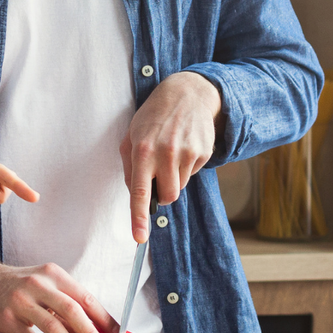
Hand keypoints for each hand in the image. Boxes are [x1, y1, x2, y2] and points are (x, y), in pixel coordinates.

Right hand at [0, 242, 112, 332]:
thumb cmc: (17, 286)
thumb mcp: (43, 284)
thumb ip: (65, 303)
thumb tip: (95, 330)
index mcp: (54, 274)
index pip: (85, 297)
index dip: (104, 318)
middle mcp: (38, 284)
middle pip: (71, 310)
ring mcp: (21, 301)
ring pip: (52, 326)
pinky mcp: (6, 318)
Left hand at [120, 71, 221, 241]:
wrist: (186, 94)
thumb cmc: (153, 118)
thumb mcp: (131, 136)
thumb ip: (129, 167)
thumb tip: (136, 196)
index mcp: (142, 151)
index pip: (140, 192)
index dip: (138, 217)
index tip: (139, 238)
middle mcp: (165, 153)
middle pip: (168, 197)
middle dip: (163, 193)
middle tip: (159, 173)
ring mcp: (187, 153)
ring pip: (180, 187)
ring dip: (174, 177)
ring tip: (171, 152)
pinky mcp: (203, 152)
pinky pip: (193, 174)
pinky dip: (186, 166)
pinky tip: (183, 146)